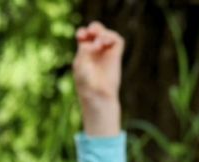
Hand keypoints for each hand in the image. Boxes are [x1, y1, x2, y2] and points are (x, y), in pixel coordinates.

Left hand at [73, 21, 123, 136]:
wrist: (97, 96)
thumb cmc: (85, 84)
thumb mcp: (80, 64)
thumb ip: (84, 49)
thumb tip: (91, 42)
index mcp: (84, 54)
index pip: (84, 36)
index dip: (82, 32)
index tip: (80, 36)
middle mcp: (96, 52)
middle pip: (96, 31)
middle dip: (93, 28)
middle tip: (90, 33)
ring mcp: (106, 53)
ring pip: (107, 34)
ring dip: (102, 32)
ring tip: (98, 43)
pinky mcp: (116, 56)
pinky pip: (117, 40)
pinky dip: (111, 37)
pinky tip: (103, 43)